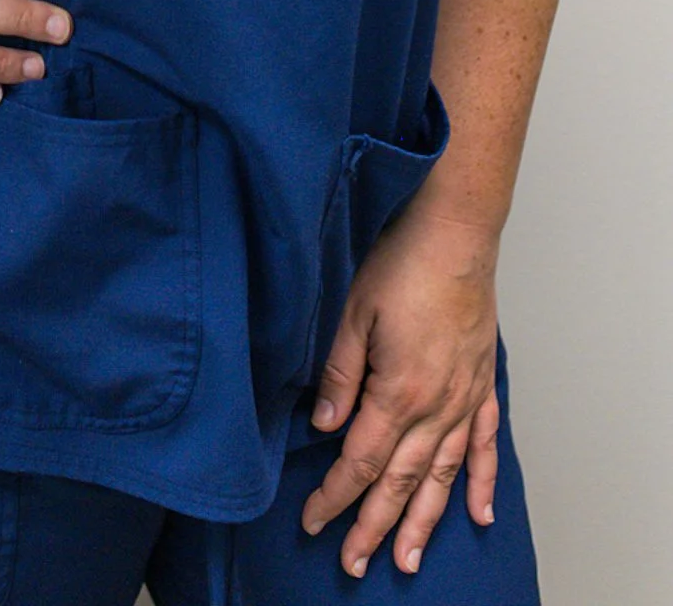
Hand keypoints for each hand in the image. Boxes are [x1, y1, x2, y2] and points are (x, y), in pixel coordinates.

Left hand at [300, 204, 500, 578]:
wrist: (456, 233)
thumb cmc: (402, 263)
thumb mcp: (354, 313)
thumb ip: (339, 374)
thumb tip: (323, 426)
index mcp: (398, 391)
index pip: (359, 460)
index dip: (334, 496)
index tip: (313, 522)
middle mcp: (436, 406)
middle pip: (400, 481)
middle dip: (374, 526)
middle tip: (355, 564)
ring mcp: (464, 398)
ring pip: (443, 477)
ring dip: (423, 521)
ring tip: (408, 559)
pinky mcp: (482, 385)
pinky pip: (485, 446)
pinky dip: (482, 484)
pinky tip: (478, 515)